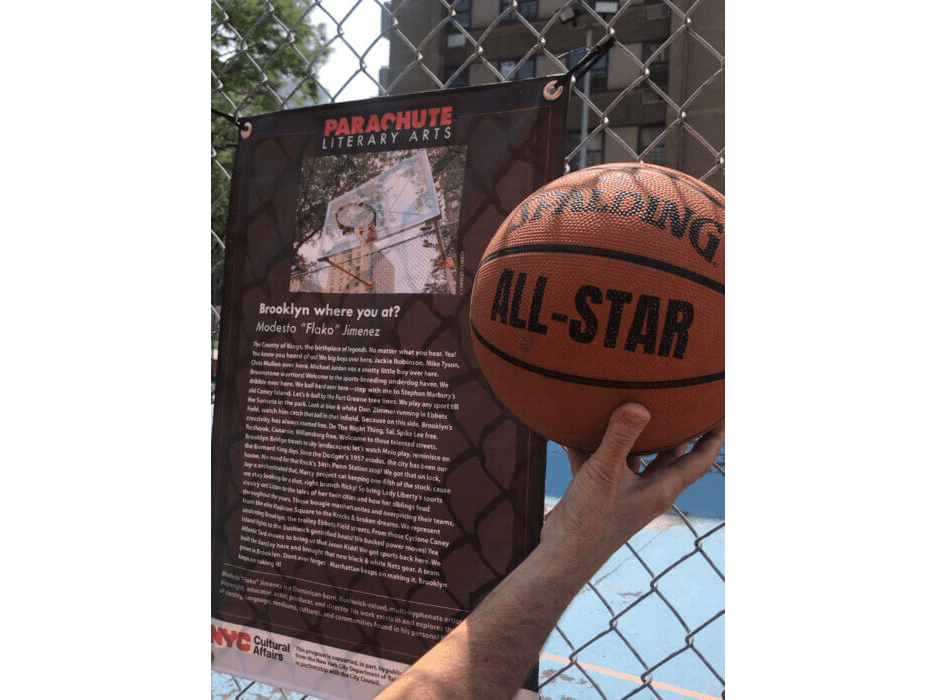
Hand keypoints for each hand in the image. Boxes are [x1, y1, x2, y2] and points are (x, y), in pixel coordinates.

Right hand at [540, 403, 724, 574]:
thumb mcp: (604, 473)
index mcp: (661, 489)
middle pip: (671, 455)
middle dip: (679, 430)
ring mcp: (624, 492)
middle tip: (684, 403)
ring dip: (634, 435)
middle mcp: (647, 490)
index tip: (720, 413)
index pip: (700, 460)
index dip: (714, 436)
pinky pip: (601, 461)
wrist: (561, 558)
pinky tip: (577, 425)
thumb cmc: (589, 521)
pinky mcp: (601, 493)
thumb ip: (619, 438)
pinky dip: (592, 444)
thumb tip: (638, 407)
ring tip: (634, 404)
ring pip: (636, 456)